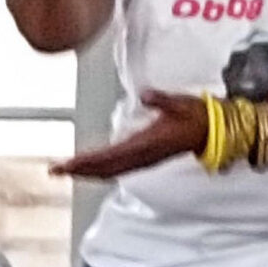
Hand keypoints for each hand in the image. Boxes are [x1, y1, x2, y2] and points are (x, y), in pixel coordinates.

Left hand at [53, 93, 203, 180]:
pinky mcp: (145, 160)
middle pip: (104, 168)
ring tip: (65, 171)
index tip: (67, 164)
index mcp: (146, 144)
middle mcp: (142, 156)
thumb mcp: (179, 103)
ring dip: (87, 172)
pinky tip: (90, 171)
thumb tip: (146, 94)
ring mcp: (143, 160)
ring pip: (109, 171)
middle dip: (79, 170)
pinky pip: (118, 170)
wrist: (213, 130)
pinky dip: (100, 171)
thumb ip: (162, 100)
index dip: (87, 162)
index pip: (109, 156)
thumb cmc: (195, 115)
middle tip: (54, 170)